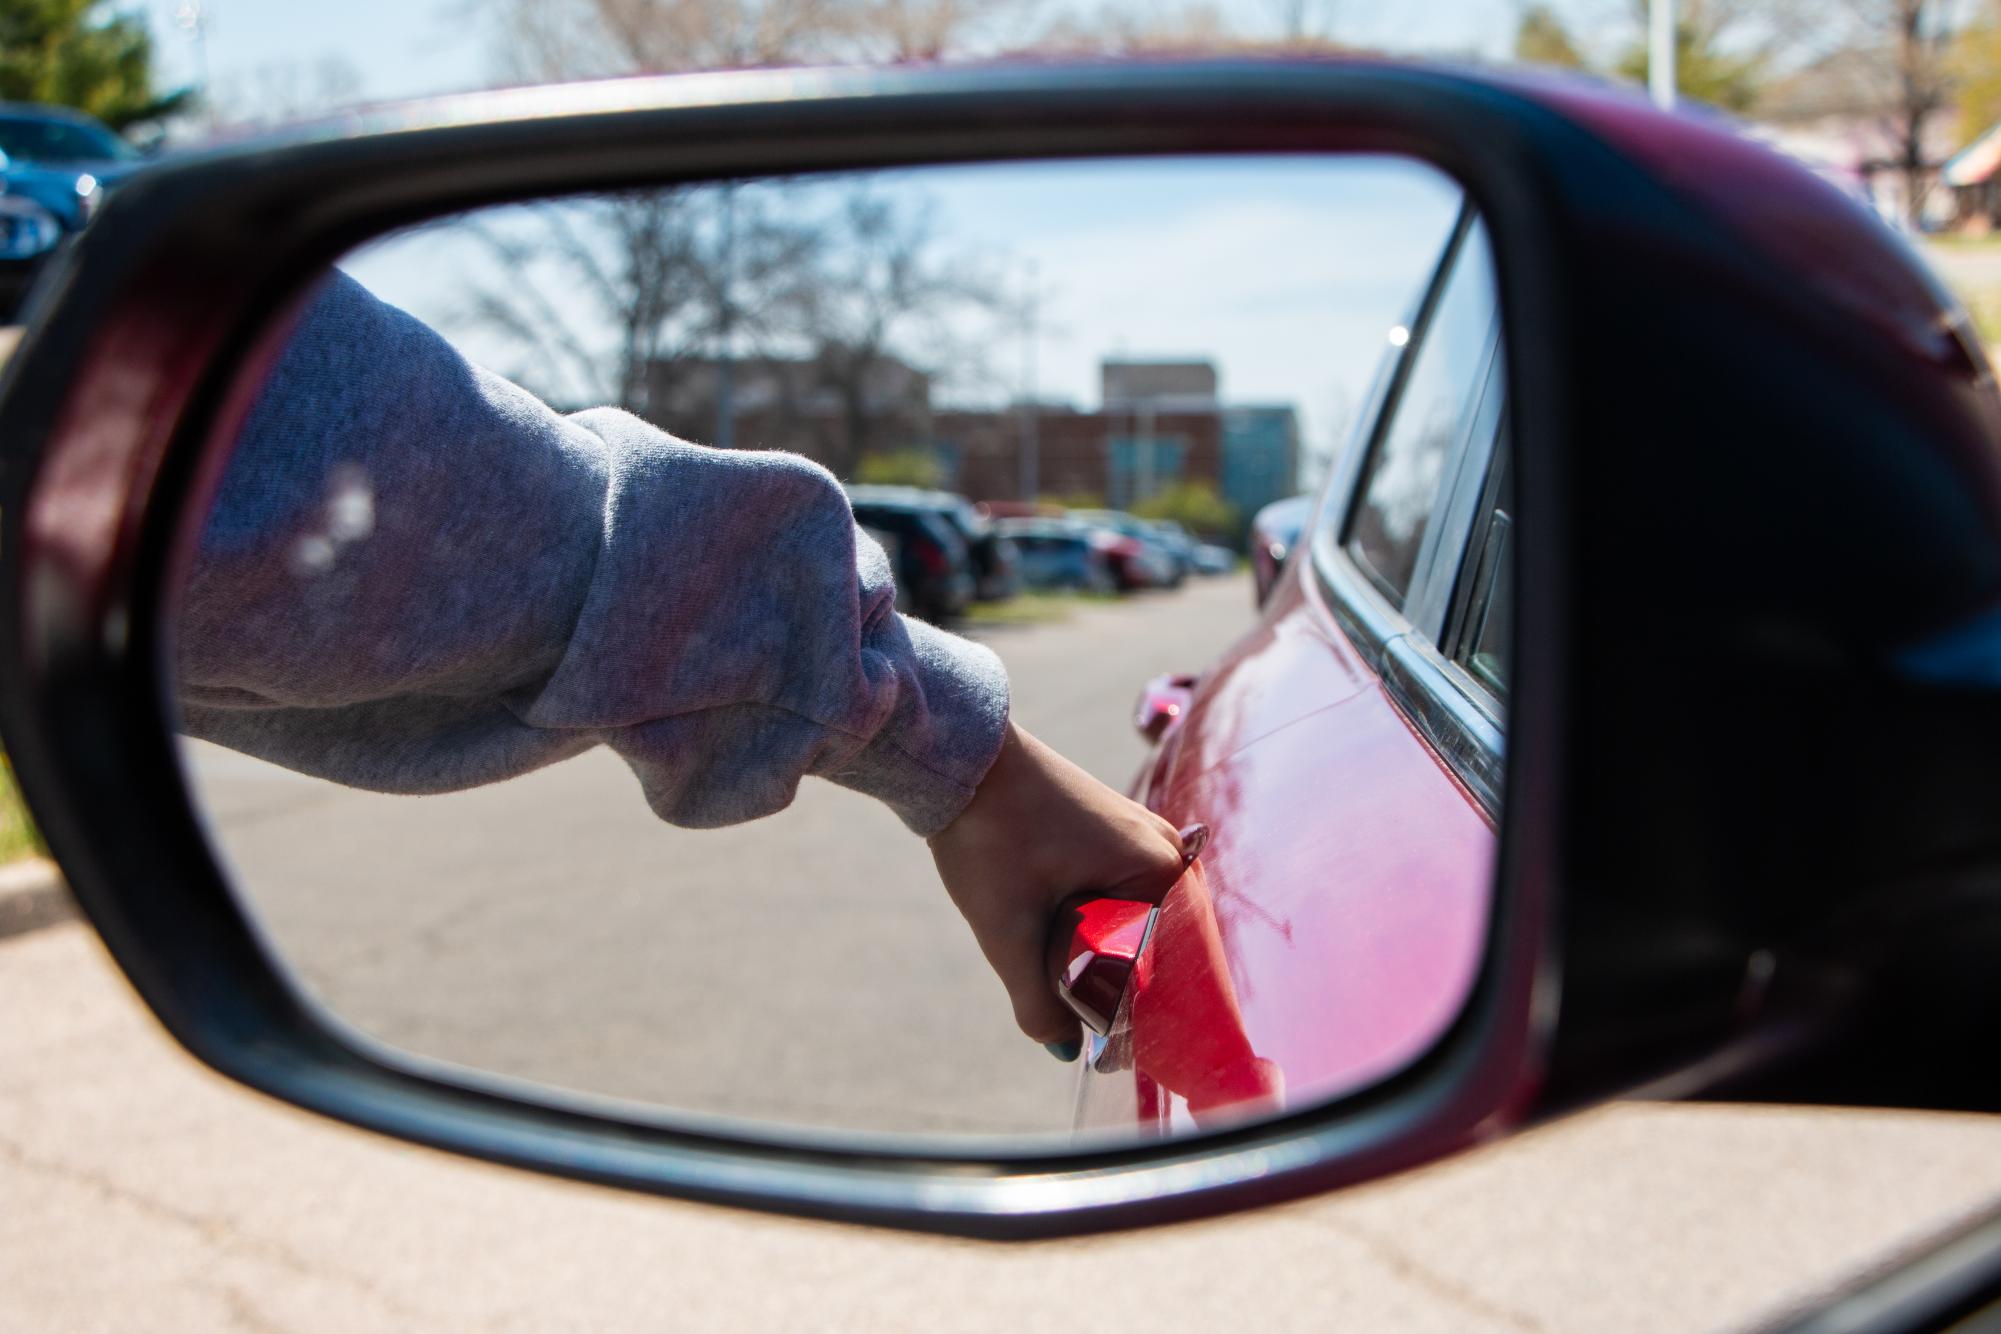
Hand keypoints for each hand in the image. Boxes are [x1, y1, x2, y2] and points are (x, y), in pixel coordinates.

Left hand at [927, 721, 1188, 1058]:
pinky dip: (1090, 922)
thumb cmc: (990, 834)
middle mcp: (1163, 847)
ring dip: (1097, 952)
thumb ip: (1038, 1001)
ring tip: (1056, 972)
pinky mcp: (1109, 828)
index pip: (1168, 969)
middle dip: (1114, 984)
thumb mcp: (1009, 931)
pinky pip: (1114, 894)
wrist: (958, 756)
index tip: (1101, 1052)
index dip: (1136, 1015)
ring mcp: (1138, 832)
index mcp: (1159, 870)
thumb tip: (1062, 1052)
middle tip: (1073, 1017)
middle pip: (1151, 945)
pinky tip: (1053, 935)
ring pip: (1128, 920)